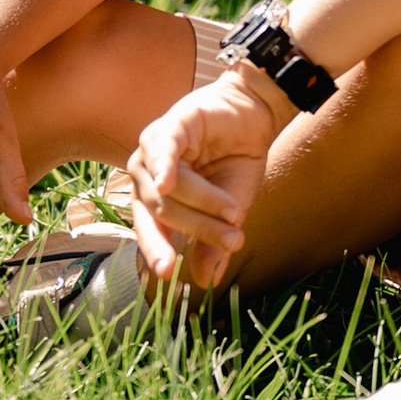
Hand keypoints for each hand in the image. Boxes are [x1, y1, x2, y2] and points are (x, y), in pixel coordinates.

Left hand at [127, 68, 288, 287]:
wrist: (257, 118)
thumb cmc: (237, 161)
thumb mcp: (230, 209)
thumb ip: (213, 242)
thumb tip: (205, 281)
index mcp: (154, 197)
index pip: (149, 228)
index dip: (157, 251)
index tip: (168, 276)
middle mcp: (144, 174)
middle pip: (161, 211)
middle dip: (198, 229)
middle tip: (232, 241)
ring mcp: (152, 149)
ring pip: (167, 189)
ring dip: (205, 203)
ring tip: (236, 212)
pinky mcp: (170, 125)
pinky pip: (162, 150)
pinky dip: (164, 167)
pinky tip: (168, 183)